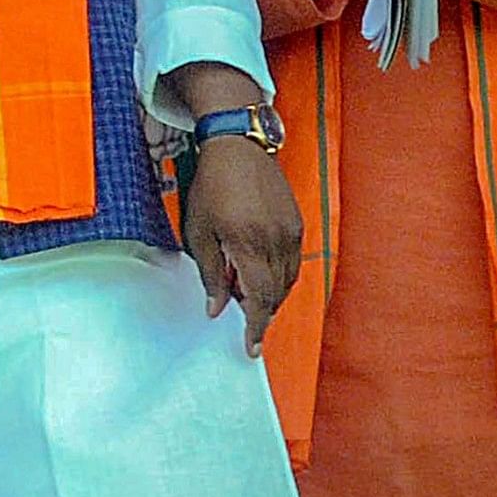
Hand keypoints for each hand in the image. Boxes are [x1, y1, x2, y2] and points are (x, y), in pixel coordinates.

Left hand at [181, 135, 303, 350]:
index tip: (250, 348)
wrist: (240, 148)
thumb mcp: (199, 231)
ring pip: (287, 282)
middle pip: (276, 294)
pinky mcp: (298, 226)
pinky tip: (259, 277)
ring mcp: (292, 234)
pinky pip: (292, 264)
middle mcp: (278, 242)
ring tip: (246, 299)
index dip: (256, 327)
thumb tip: (216, 309)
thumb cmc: (212, 187)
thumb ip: (211, 272)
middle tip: (242, 323)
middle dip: (260, 313)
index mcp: (249, 244)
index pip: (259, 299)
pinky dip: (278, 278)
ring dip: (270, 297)